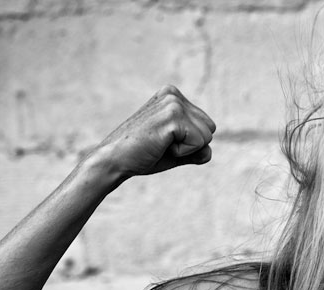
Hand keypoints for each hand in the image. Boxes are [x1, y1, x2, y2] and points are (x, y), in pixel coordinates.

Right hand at [87, 84, 215, 178]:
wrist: (113, 161)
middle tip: (161, 144)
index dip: (189, 143)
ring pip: (207, 137)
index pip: (206, 125)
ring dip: (186, 149)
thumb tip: (209, 152)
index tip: (163, 141)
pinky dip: (182, 152)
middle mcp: (173, 94)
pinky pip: (199, 143)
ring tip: (159, 144)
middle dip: (192, 145)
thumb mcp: (173, 151)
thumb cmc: (141, 156)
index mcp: (172, 96)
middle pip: (210, 129)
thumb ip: (193, 150)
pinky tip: (159, 146)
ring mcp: (173, 103)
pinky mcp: (173, 116)